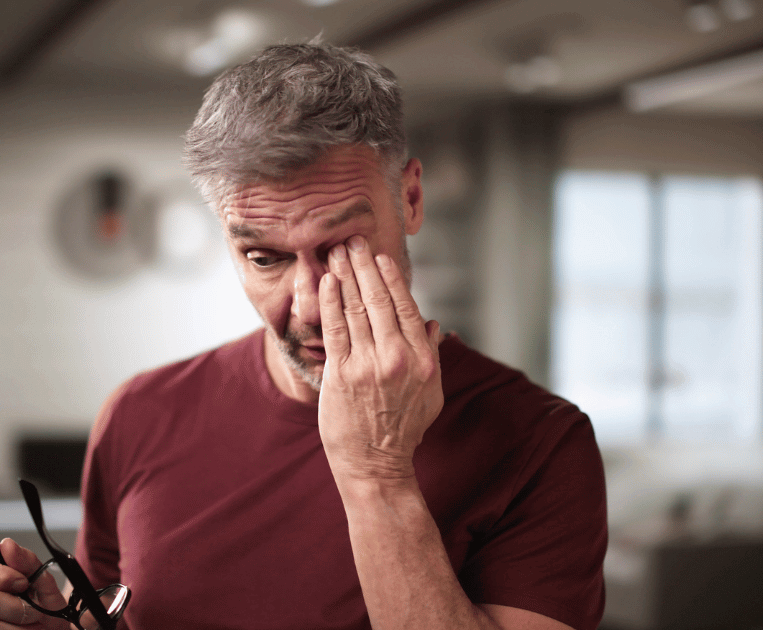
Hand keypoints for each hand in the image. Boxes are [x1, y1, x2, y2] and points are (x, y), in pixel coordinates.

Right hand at [0, 538, 67, 629]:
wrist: (48, 629)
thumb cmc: (43, 605)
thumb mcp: (43, 582)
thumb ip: (27, 561)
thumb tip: (7, 545)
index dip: (2, 576)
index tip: (24, 583)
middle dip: (17, 608)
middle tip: (34, 611)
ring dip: (16, 627)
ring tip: (29, 624)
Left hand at [318, 234, 442, 481]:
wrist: (375, 464)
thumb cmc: (403, 429)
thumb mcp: (430, 393)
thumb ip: (432, 355)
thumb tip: (436, 324)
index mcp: (423, 359)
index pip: (407, 307)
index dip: (391, 278)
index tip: (380, 257)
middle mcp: (398, 357)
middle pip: (379, 300)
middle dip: (364, 265)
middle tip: (352, 240)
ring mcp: (368, 365)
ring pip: (355, 308)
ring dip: (344, 275)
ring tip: (336, 252)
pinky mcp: (341, 374)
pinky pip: (335, 328)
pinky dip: (330, 301)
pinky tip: (326, 281)